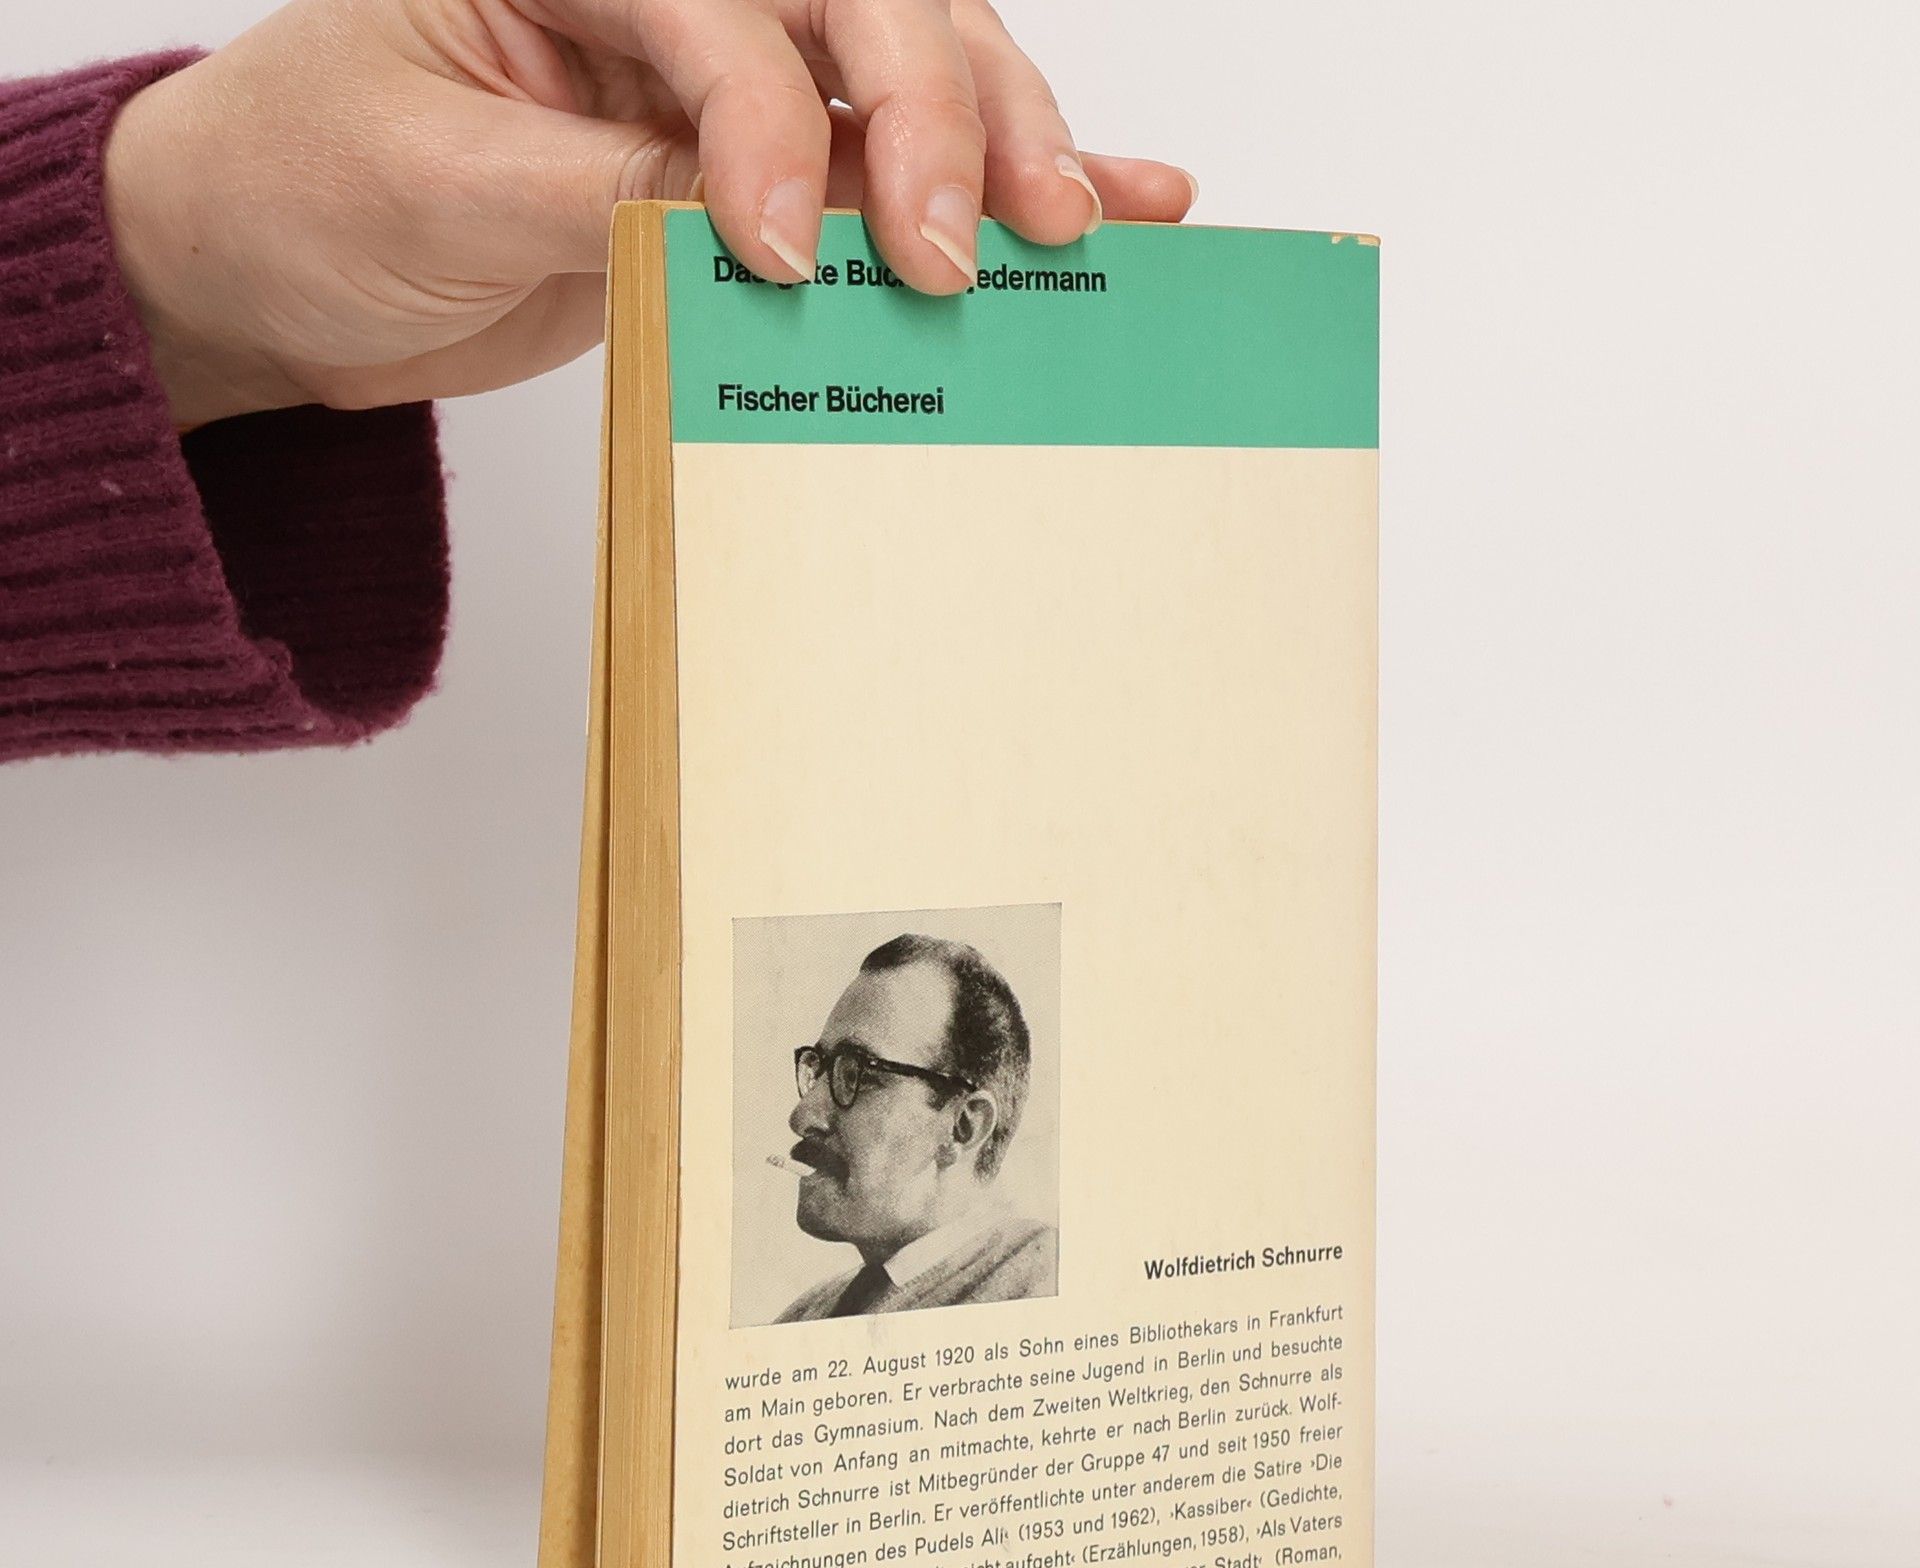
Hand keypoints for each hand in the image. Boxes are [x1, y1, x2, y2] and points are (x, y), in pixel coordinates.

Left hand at [102, 0, 1197, 429]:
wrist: (270, 270)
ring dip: (1001, 141)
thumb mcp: (432, 189)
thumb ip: (599, 195)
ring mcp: (716, 77)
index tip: (787, 251)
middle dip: (936, 115)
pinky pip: (881, 164)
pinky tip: (1107, 199)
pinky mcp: (749, 170)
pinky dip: (987, 183)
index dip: (773, 126)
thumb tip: (762, 229)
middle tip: (975, 240)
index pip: (716, 9)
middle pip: (852, 5)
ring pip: (900, 74)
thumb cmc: (306, 193)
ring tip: (1079, 222)